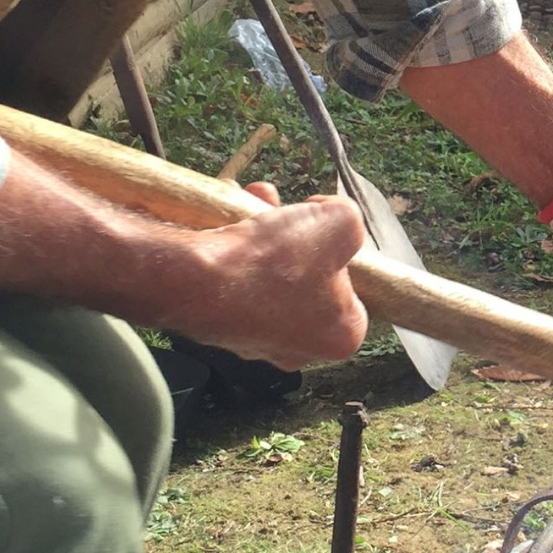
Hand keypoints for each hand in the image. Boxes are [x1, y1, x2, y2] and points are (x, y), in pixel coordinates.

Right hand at [169, 187, 368, 367]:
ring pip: (274, 274)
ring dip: (268, 234)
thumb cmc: (271, 264)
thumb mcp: (340, 222)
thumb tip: (337, 217)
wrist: (195, 279)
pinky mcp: (223, 322)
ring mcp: (258, 338)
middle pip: (312, 278)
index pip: (357, 291)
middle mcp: (299, 347)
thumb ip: (352, 220)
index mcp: (340, 337)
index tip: (326, 230)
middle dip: (299, 238)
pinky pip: (241, 278)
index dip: (343, 252)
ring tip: (258, 204)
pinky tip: (232, 218)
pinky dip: (239, 246)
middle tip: (292, 214)